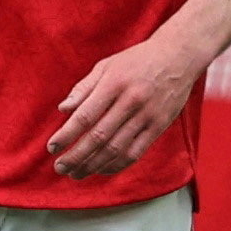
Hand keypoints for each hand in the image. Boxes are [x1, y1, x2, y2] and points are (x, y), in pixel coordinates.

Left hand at [47, 38, 200, 178]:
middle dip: (77, 156)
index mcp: (113, 84)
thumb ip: (83, 88)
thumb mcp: (106, 65)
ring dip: (94, 165)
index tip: (52, 147)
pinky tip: (101, 170)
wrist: (178, 57)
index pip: (85, 116)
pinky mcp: (160, 126)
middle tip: (59, 167)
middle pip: (99, 137)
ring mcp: (147, 116)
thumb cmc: (135, 61)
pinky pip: (136, 152)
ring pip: (117, 148)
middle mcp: (131, 101)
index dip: (67, 134)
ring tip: (75, 173)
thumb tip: (63, 109)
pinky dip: (117, 164)